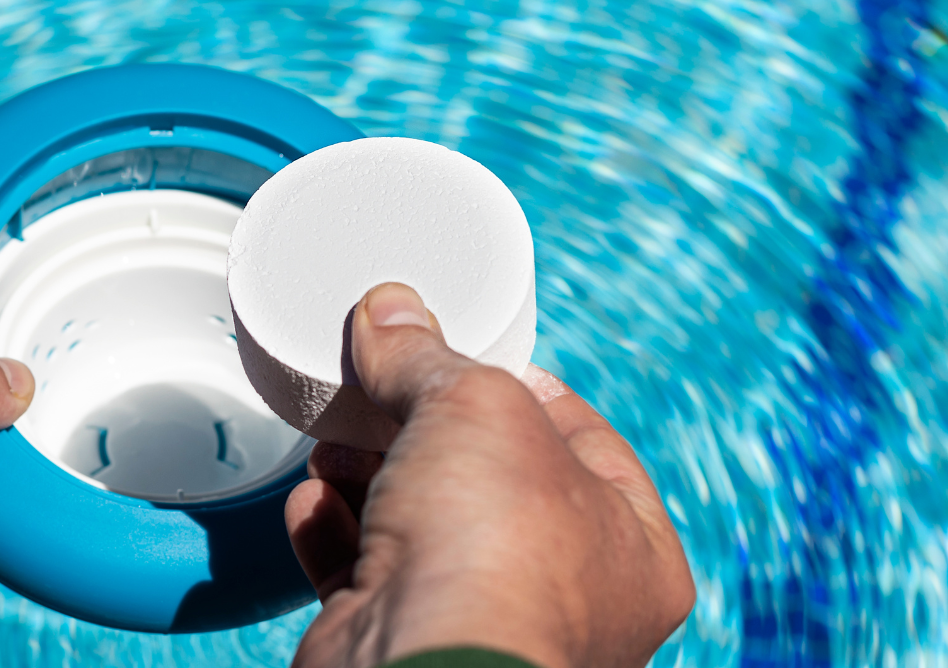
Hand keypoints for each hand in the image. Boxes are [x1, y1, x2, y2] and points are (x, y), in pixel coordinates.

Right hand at [284, 283, 693, 667]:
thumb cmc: (495, 555)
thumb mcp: (474, 406)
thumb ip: (428, 357)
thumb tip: (390, 313)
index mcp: (632, 548)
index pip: (585, 439)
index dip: (523, 385)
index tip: (467, 354)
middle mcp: (567, 599)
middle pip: (489, 481)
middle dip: (424, 430)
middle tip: (382, 387)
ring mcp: (481, 626)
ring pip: (422, 528)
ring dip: (371, 475)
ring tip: (337, 437)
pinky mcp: (402, 645)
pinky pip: (366, 575)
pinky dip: (336, 533)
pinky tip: (315, 499)